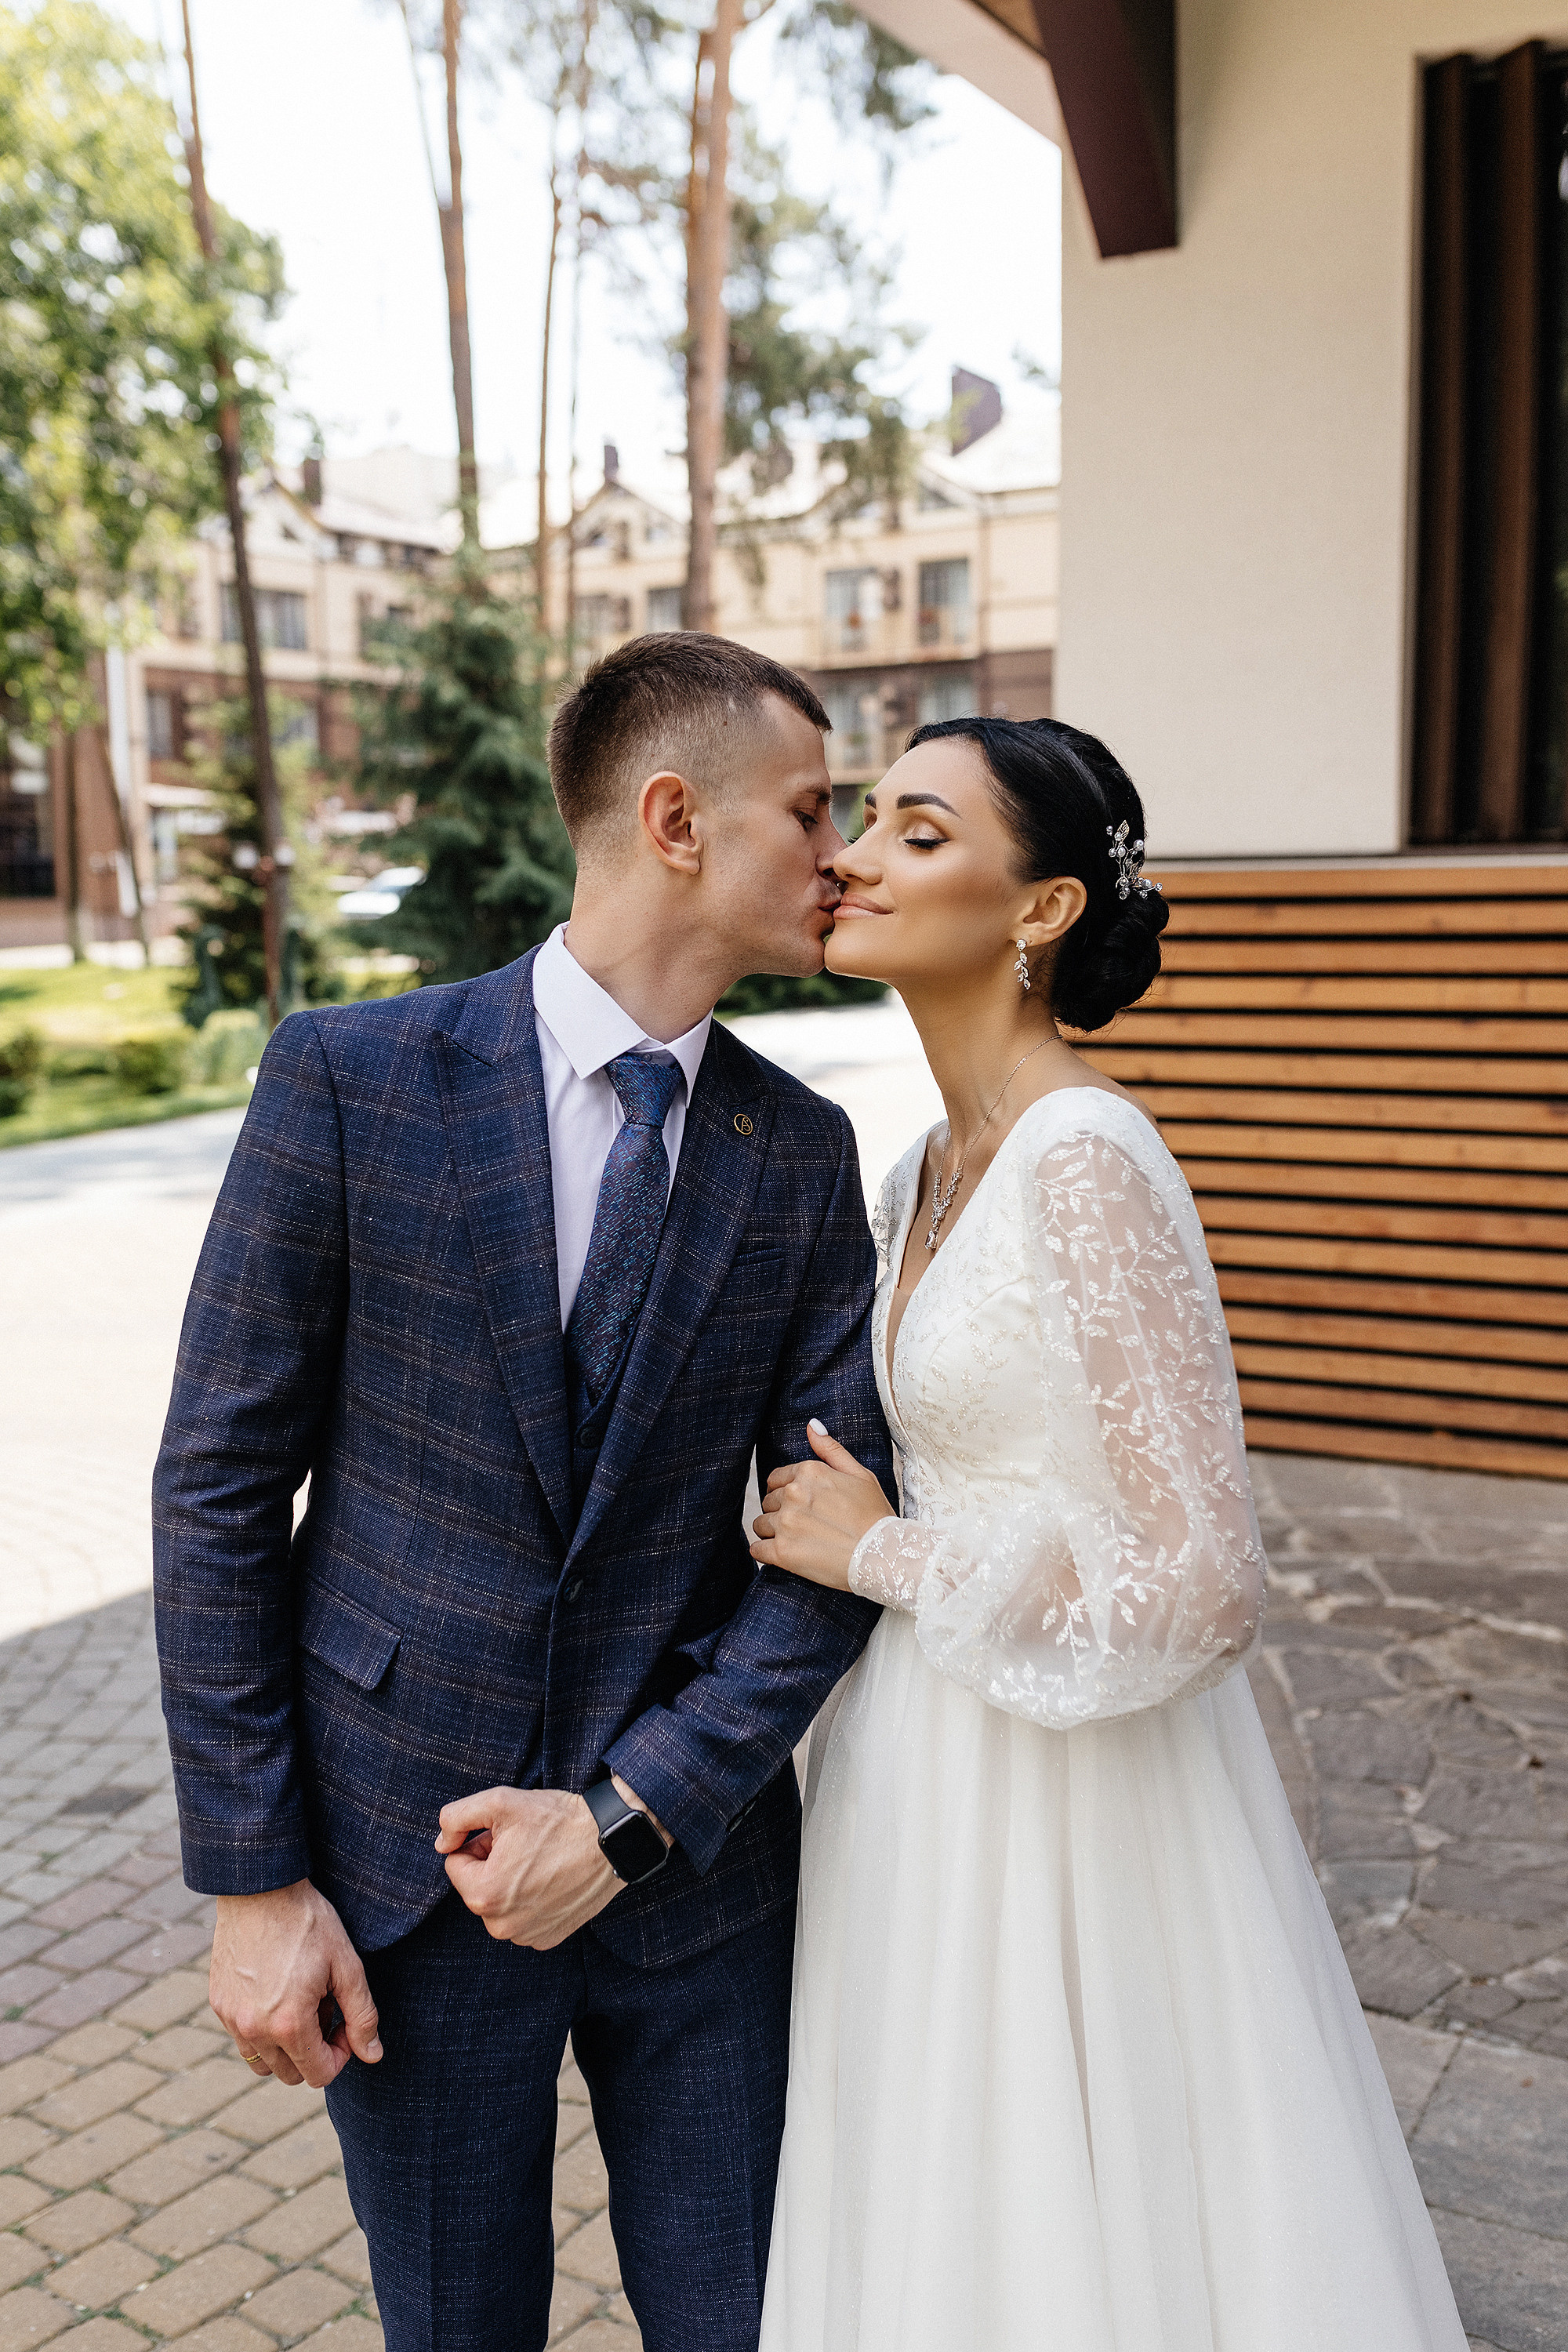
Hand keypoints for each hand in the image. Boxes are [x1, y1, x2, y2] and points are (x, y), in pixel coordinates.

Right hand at [210, 1879, 380, 2088]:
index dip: (341, 2055)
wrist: (261, 1888)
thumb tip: (372, 2055)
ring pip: (263, 2061)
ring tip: (301, 2001)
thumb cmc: (309, 1923)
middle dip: (314, 2051)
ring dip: (286, 2045)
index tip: (346, 2023)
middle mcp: (254, 2030)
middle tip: (325, 2008)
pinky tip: (277, 1990)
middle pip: (290, 2073)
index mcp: (288, 2025)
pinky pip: (243, 2036)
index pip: (318, 2074)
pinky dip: (262, 2028)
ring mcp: (231, 2018)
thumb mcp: (347, 1966)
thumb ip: (362, 2016)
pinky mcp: (218, 2003)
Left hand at [435, 1776, 665, 1948]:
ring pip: (499, 1903)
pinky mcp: (548, 1939)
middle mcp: (501, 1926)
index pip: (456, 1863)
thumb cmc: (558, 1820)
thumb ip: (456, 1817)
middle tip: (527, 1846)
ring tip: (542, 1861)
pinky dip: (532, 1900)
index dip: (480, 1842)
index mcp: (483, 1895)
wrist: (611, 1841)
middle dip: (493, 1864)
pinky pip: (522, 1918)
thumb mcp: (501, 1801)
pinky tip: (554, 1880)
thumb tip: (442, 1844)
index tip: (509, 1835)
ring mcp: (526, 1937)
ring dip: (512, 1883)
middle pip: (477, 1886)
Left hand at [750, 1420, 895, 1590]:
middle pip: (768, 1502)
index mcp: (809, 1472)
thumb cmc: (876, 1516)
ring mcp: (786, 1524)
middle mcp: (793, 1494)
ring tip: (796, 1542)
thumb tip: (812, 1426)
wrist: (885, 1555)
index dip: (785, 1493)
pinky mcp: (782, 1553)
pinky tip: (783, 1556)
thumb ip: (831, 1450)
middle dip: (780, 1513)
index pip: (776, 1479)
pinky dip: (765, 1553)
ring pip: (760, 1525)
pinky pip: (757, 1550)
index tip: (799, 1506)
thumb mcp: (860, 1475)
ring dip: (772, 1533)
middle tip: (804, 1527)